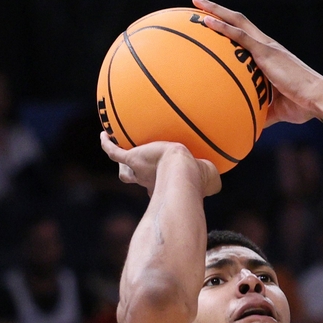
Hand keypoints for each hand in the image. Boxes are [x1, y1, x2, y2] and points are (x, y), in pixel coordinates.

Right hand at [99, 135, 220, 196]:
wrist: (182, 171)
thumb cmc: (198, 178)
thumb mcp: (209, 179)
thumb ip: (212, 181)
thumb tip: (218, 183)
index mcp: (167, 186)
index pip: (160, 188)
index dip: (160, 187)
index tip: (164, 183)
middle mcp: (151, 182)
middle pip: (140, 181)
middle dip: (138, 178)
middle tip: (137, 170)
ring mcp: (140, 171)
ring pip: (125, 172)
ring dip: (123, 165)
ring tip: (118, 150)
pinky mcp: (132, 158)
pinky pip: (114, 152)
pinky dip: (107, 144)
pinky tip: (104, 134)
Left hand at [191, 0, 322, 124]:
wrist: (318, 100)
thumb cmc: (302, 106)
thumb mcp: (277, 109)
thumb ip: (262, 112)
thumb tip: (250, 124)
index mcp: (270, 55)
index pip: (246, 35)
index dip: (230, 26)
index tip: (212, 21)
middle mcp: (268, 46)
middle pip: (239, 20)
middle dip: (218, 10)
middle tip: (197, 1)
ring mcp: (267, 47)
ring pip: (237, 21)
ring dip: (216, 10)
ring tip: (196, 1)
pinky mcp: (267, 52)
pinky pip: (240, 35)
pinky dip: (223, 27)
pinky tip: (206, 21)